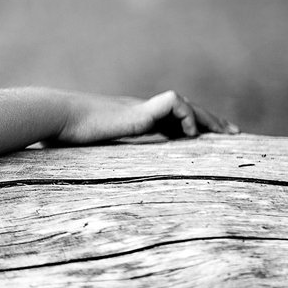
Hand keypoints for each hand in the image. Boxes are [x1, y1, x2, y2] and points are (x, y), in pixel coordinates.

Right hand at [56, 90, 238, 144]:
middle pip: (184, 110)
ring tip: (224, 134)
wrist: (55, 117)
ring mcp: (140, 108)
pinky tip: (188, 134)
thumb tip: (86, 185)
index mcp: (130, 120)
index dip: (189, 126)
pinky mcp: (139, 109)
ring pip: (185, 105)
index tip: (205, 138)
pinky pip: (174, 102)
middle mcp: (138, 111)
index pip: (168, 118)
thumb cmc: (62, 135)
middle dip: (209, 121)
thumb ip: (96, 161)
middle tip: (233, 133)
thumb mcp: (86, 152)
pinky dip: (186, 115)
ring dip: (206, 118)